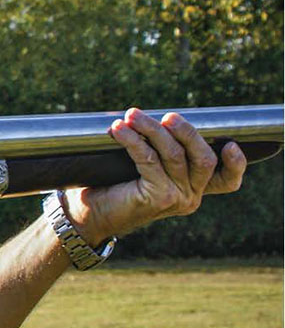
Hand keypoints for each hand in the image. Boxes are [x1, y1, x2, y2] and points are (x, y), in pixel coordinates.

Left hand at [65, 109, 245, 245]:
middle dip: (187, 132)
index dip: (236, 164)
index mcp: (193, 187)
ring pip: (174, 154)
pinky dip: (133, 140)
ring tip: (131, 115)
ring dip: (151, 129)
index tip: (231, 144)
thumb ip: (161, 147)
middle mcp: (190, 196)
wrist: (92, 212)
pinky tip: (118, 129)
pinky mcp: (157, 197)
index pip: (226, 180)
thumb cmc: (116, 182)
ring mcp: (176, 199)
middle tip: (167, 116)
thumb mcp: (146, 163)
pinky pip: (149, 159)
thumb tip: (161, 117)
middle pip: (203, 159)